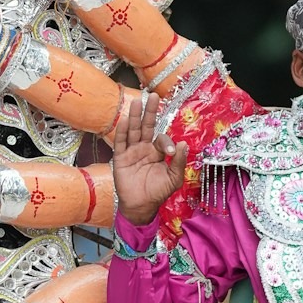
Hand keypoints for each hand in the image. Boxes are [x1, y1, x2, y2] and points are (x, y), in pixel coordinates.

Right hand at [111, 91, 186, 225]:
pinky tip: (125, 120)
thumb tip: (182, 144)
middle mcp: (144, 148)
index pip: (161, 138)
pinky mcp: (120, 158)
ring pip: (133, 130)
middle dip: (149, 112)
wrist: (141, 206)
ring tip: (137, 102)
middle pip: (146, 126)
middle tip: (152, 95)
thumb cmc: (158, 192)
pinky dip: (122, 132)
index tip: (169, 150)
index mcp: (157, 151)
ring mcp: (131, 152)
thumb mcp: (173, 178)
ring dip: (135, 116)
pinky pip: (121, 143)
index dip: (165, 141)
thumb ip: (178, 161)